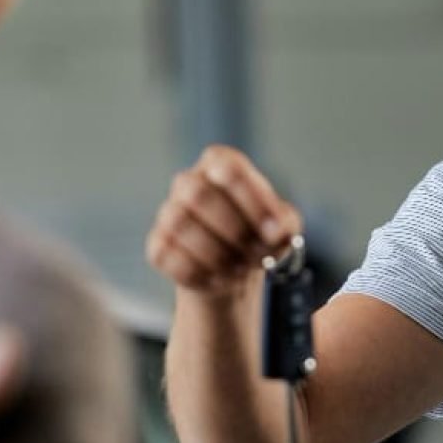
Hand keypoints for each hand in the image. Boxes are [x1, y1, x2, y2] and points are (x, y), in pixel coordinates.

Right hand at [146, 146, 301, 292]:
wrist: (235, 269)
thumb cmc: (260, 236)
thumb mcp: (283, 225)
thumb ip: (284, 222)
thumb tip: (275, 232)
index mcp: (220, 163)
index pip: (230, 170)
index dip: (253, 202)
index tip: (274, 232)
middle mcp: (188, 181)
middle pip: (199, 194)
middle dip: (234, 231)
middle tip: (257, 254)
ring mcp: (168, 213)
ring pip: (180, 225)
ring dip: (218, 254)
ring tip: (241, 268)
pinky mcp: (157, 247)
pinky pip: (168, 256)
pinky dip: (199, 273)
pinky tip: (218, 278)